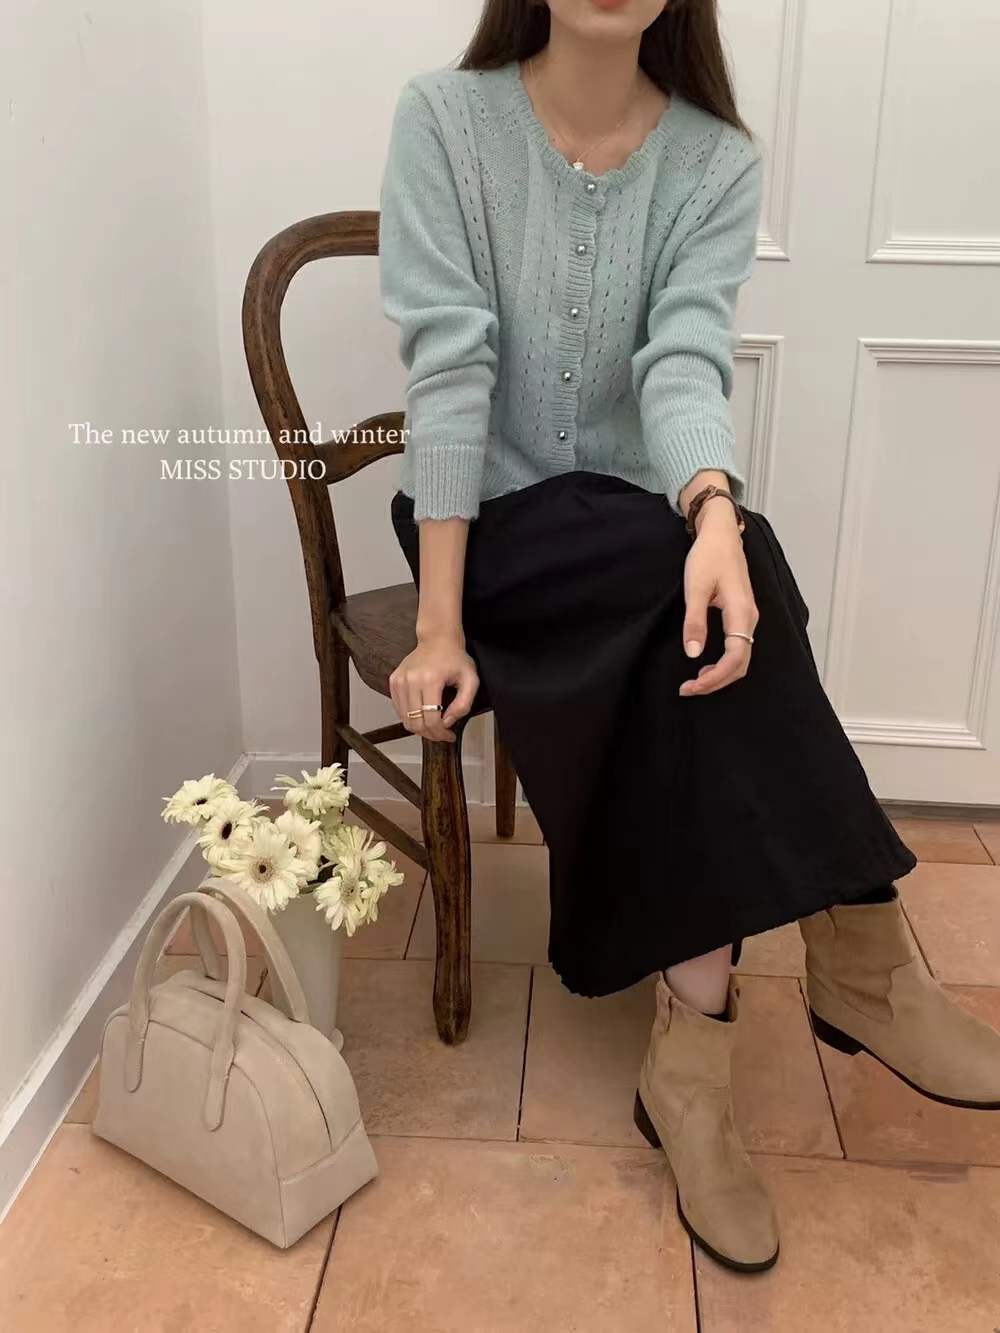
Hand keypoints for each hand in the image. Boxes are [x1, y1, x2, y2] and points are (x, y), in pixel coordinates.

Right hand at [389, 631, 478, 742]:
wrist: (438, 639)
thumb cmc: (455, 658)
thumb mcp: (470, 680)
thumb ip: (463, 704)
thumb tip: (447, 722)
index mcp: (430, 680)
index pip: (431, 720)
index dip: (441, 733)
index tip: (449, 736)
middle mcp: (411, 680)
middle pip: (416, 723)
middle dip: (430, 734)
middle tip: (442, 734)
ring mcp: (399, 681)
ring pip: (405, 719)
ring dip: (420, 729)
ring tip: (433, 726)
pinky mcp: (394, 681)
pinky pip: (399, 709)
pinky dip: (411, 717)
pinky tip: (423, 714)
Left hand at [678, 502, 757, 696]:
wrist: (721, 534)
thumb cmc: (708, 556)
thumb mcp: (695, 588)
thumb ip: (694, 621)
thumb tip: (693, 653)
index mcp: (741, 612)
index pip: (734, 657)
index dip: (715, 677)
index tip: (692, 686)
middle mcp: (750, 618)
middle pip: (741, 664)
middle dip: (717, 682)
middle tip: (688, 689)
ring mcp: (748, 617)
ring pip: (741, 658)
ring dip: (720, 674)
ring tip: (695, 681)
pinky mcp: (742, 615)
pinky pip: (739, 648)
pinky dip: (724, 663)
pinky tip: (706, 665)